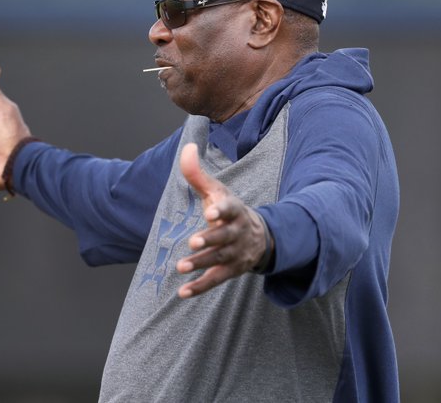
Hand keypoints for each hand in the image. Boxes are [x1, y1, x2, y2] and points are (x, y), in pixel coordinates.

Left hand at [176, 143, 272, 298]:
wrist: (259, 237)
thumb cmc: (229, 210)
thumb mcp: (217, 191)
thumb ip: (198, 174)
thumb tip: (186, 148)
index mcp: (234, 210)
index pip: (230, 209)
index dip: (221, 210)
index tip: (211, 211)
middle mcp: (237, 232)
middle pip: (224, 237)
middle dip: (209, 240)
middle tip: (192, 242)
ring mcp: (236, 253)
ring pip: (219, 260)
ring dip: (201, 264)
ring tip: (180, 267)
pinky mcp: (232, 271)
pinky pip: (216, 280)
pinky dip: (200, 287)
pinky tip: (183, 292)